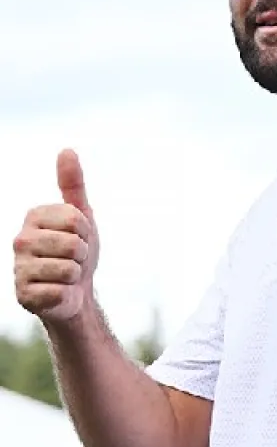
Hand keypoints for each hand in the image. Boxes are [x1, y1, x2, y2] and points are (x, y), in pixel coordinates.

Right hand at [13, 150, 99, 323]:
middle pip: (73, 244)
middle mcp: (19, 240)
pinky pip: (60, 291)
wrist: (76, 291)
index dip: (87, 232)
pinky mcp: (23, 295)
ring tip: (66, 275)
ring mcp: (18, 268)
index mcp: (34, 217)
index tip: (79, 237)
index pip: (76, 219)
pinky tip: (57, 292)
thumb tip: (67, 150)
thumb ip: (73, 184)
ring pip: (69, 269)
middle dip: (83, 255)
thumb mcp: (82, 216)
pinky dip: (66, 294)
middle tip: (74, 259)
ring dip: (76, 275)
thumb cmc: (78, 251)